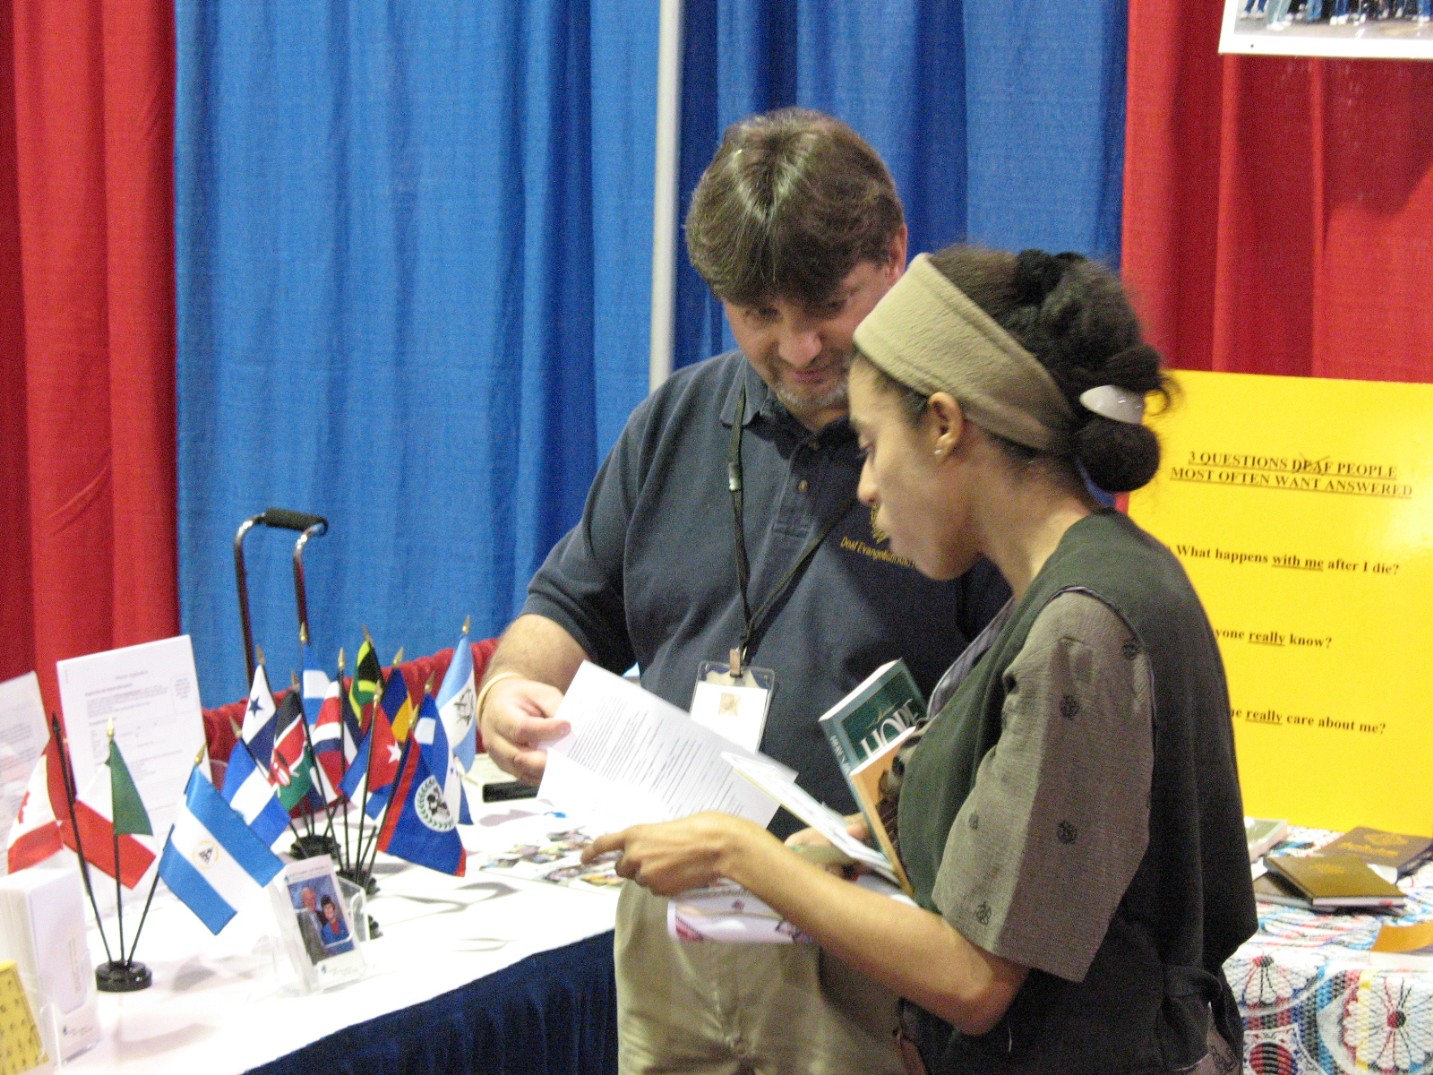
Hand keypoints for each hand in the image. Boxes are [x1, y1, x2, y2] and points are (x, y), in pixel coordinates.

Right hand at [478, 676, 568, 784]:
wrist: (500, 706)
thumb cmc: (521, 699)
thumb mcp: (539, 694)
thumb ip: (554, 707)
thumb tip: (570, 728)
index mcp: (500, 714)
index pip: (521, 727)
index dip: (545, 730)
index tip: (567, 727)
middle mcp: (495, 739)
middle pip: (520, 757)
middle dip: (547, 759)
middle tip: (571, 755)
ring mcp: (499, 757)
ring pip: (524, 771)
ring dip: (547, 771)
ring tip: (569, 764)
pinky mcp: (508, 768)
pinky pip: (526, 777)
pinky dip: (544, 776)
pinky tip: (561, 769)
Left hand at [582, 812, 773, 896]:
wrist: (717, 846)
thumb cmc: (699, 828)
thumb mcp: (667, 827)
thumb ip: (650, 840)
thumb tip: (649, 851)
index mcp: (635, 833)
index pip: (604, 844)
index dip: (591, 852)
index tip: (583, 859)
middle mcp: (634, 855)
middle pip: (622, 868)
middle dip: (633, 866)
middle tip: (655, 859)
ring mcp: (646, 874)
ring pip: (641, 880)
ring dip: (652, 875)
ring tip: (676, 864)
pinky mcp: (659, 889)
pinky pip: (656, 890)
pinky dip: (665, 885)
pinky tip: (681, 874)